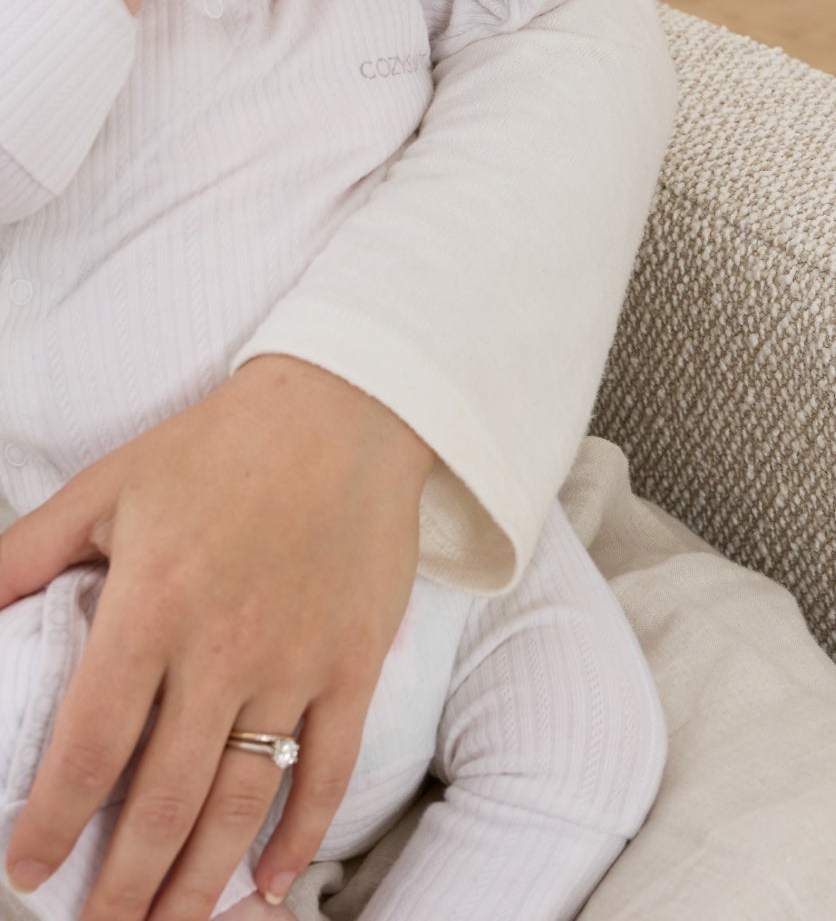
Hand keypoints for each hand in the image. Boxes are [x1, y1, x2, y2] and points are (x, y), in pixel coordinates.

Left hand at [0, 356, 435, 920]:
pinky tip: (275, 878)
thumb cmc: (224, 443)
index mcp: (154, 605)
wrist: (349, 409)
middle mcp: (225, 649)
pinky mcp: (356, 660)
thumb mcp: (110, 484)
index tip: (27, 868)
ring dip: (200, 880)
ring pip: (244, 799)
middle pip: (164, 798)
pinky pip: (329, 766)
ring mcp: (299, 660)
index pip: (90, 746)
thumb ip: (27, 554)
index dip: (51, 822)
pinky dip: (304, 832)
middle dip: (122, 884)